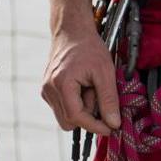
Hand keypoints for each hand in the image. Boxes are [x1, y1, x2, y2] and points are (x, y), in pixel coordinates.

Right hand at [42, 20, 118, 136]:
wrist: (72, 32)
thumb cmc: (89, 48)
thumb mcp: (105, 72)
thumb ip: (109, 100)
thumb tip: (113, 124)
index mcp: (61, 84)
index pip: (76, 117)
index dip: (95, 126)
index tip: (111, 128)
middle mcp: (49, 90)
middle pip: (69, 121)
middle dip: (88, 116)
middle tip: (99, 96)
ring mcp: (46, 90)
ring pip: (66, 116)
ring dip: (82, 109)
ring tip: (91, 88)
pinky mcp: (48, 90)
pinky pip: (63, 108)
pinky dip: (76, 103)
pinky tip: (83, 87)